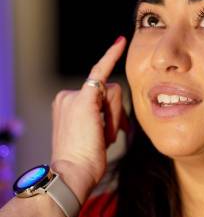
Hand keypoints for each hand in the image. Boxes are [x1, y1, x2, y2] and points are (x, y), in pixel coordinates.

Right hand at [50, 37, 127, 203]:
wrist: (73, 173)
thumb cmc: (84, 162)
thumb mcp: (94, 138)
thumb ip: (103, 121)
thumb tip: (123, 120)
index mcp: (67, 105)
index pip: (97, 96)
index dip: (110, 102)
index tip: (117, 90)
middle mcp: (67, 96)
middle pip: (109, 93)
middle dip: (117, 115)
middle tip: (109, 137)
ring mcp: (73, 96)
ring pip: (113, 93)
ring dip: (116, 117)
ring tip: (103, 137)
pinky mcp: (84, 98)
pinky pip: (101, 72)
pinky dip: (111, 56)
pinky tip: (120, 43)